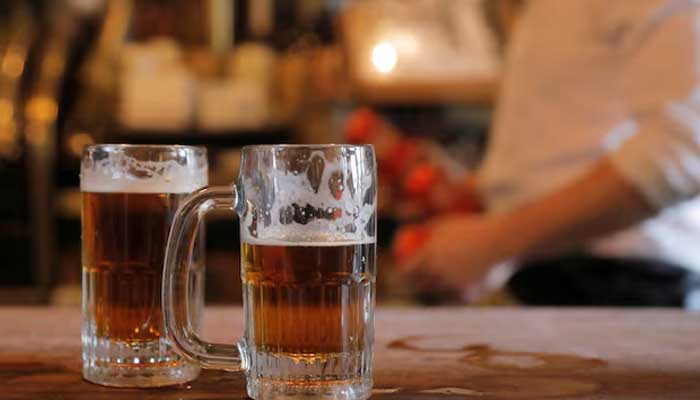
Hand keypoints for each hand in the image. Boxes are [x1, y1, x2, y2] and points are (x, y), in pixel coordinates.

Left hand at [395, 213, 512, 292]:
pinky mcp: (466, 296)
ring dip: (429, 295)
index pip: (406, 272)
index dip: (400, 275)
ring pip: (433, 296)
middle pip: (417, 288)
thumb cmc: (471, 229)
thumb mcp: (445, 224)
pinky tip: (448, 292)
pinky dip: (448, 296)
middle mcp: (438, 273)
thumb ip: (426, 230)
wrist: (502, 242)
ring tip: (428, 291)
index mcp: (429, 256)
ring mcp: (452, 286)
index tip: (400, 275)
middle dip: (412, 289)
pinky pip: (451, 299)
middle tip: (411, 286)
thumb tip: (409, 234)